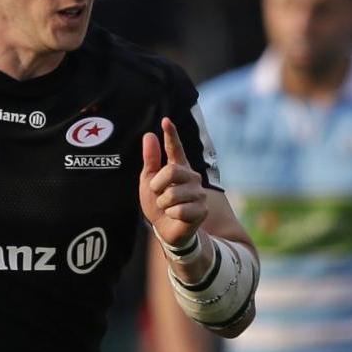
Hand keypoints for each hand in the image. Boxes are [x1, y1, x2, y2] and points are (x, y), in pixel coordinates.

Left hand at [139, 117, 209, 257]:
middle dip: (158, 185)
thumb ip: (151, 160)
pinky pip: (179, 210)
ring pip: (173, 194)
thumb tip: (149, 135)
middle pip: (171, 171)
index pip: (175, 148)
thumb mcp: (149, 182)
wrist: (167, 230)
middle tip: (159, 195)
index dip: (171, 134)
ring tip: (168, 208)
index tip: (166, 121)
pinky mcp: (202, 210)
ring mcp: (199, 193)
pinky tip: (176, 216)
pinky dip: (172, 215)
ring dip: (164, 204)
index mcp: (178, 168)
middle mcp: (192, 177)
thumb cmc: (159, 205)